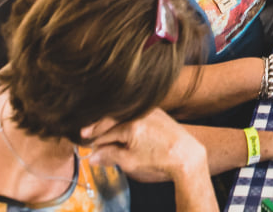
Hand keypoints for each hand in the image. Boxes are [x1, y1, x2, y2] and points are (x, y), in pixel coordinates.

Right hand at [87, 109, 209, 183]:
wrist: (186, 155)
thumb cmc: (160, 159)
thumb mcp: (130, 162)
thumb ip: (109, 156)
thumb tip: (92, 157)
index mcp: (131, 125)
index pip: (105, 132)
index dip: (94, 141)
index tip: (87, 146)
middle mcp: (139, 113)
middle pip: (112, 120)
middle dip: (100, 131)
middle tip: (90, 139)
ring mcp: (149, 110)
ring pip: (124, 116)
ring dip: (113, 125)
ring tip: (108, 138)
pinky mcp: (157, 111)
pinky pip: (135, 113)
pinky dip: (126, 121)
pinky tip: (123, 130)